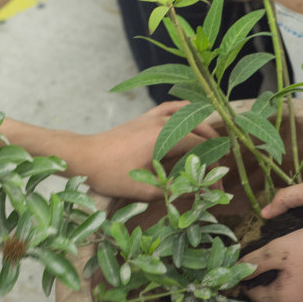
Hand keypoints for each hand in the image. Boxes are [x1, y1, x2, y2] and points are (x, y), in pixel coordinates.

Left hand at [72, 101, 217, 199]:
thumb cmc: (111, 174)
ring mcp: (154, 117)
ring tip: (215, 147)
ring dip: (205, 131)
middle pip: (200, 133)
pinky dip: (187, 111)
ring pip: (190, 118)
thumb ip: (173, 191)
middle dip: (213, 152)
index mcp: (165, 138)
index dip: (214, 169)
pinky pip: (172, 108)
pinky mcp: (146, 118)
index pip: (202, 150)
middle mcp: (163, 122)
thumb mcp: (145, 190)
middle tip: (219, 173)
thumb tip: (197, 193)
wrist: (83, 156)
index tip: (217, 188)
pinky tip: (194, 115)